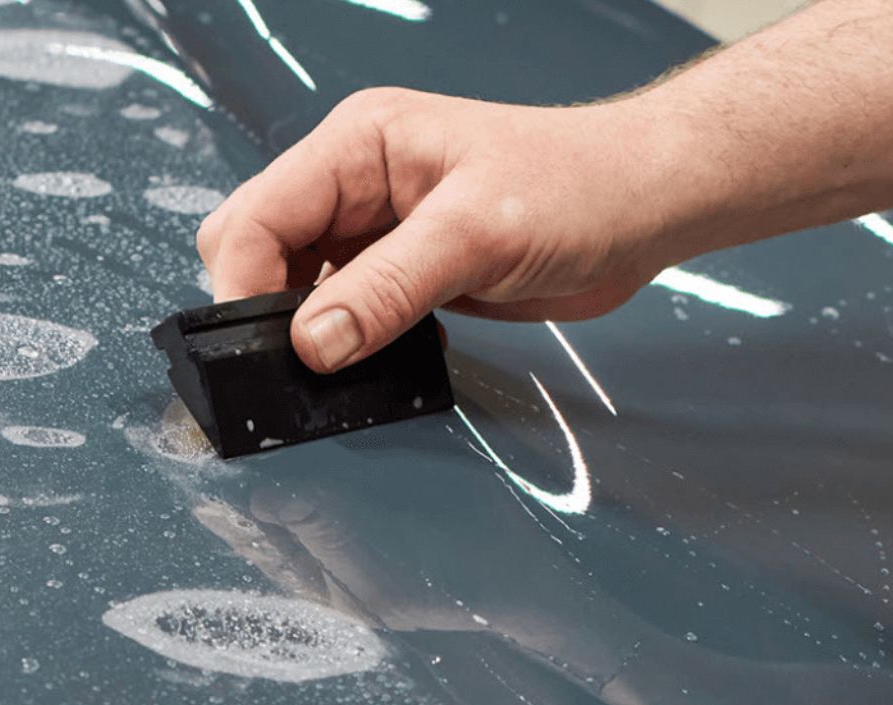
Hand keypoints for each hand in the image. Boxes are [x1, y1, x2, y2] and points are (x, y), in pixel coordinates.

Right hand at [196, 87, 687, 370]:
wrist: (646, 206)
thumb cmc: (579, 187)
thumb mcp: (476, 235)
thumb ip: (387, 288)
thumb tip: (311, 343)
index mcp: (358, 145)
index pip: (257, 216)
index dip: (246, 285)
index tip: (264, 350)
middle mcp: (357, 183)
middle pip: (260, 250)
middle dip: (265, 310)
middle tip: (300, 368)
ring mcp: (378, 229)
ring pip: (298, 288)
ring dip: (309, 334)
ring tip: (338, 372)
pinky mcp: (406, 271)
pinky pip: (347, 313)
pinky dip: (347, 344)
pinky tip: (373, 364)